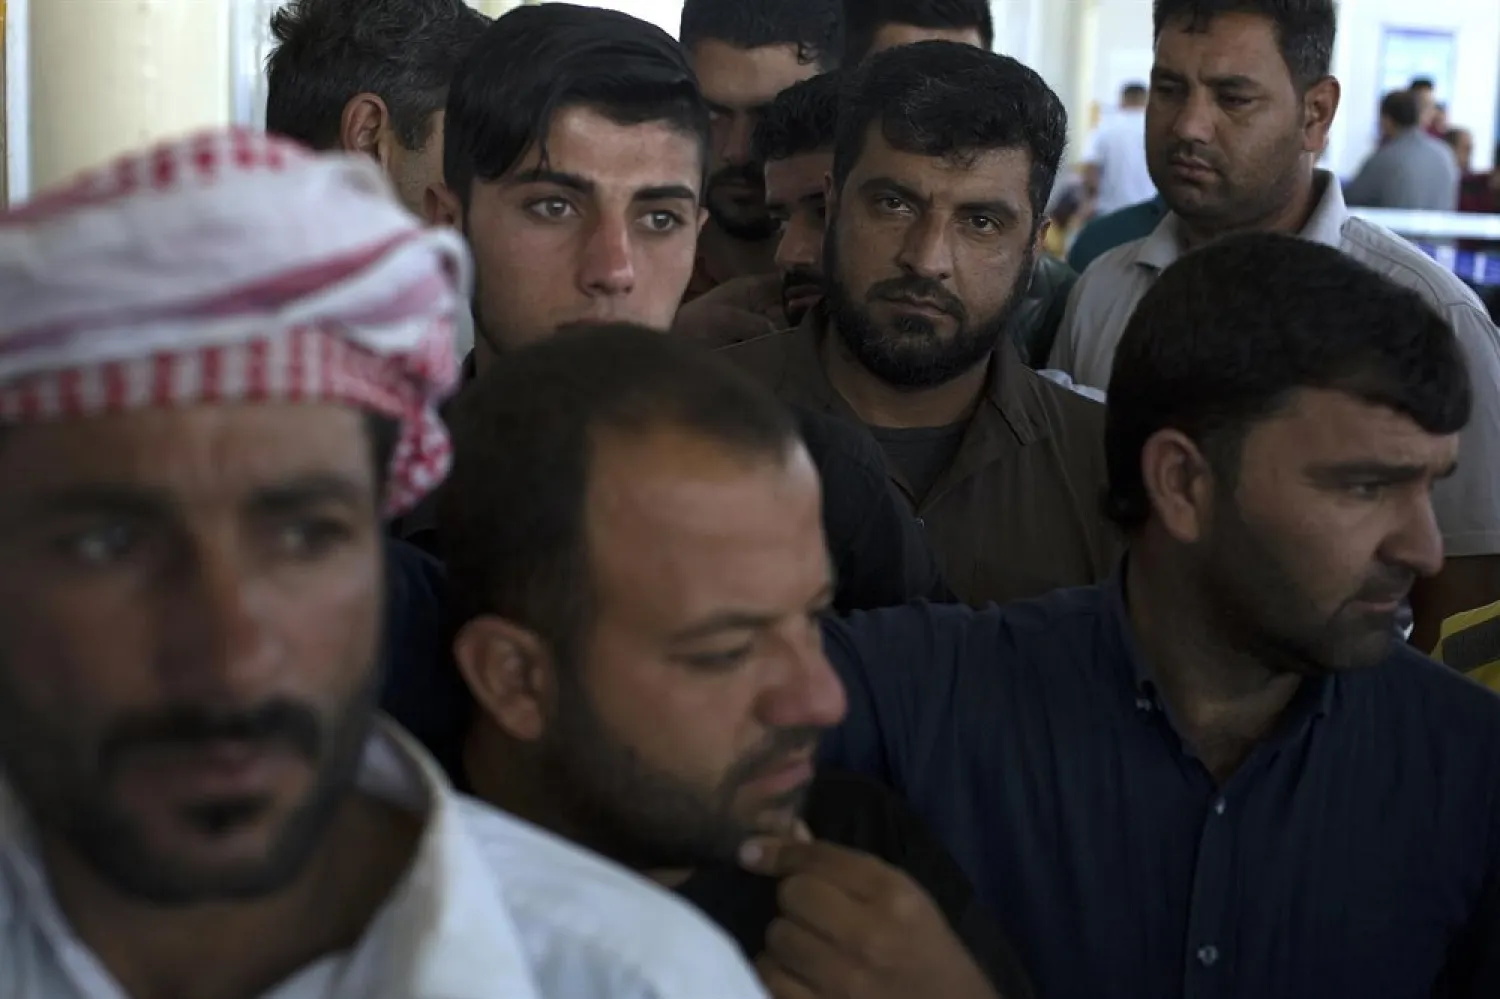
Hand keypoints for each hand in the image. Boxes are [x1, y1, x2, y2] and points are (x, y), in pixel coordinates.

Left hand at [739, 835, 998, 998]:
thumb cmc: (926, 952)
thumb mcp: (903, 899)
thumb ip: (846, 868)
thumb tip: (785, 833)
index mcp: (893, 897)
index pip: (818, 859)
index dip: (779, 852)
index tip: (752, 853)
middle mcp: (868, 937)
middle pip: (791, 896)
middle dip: (793, 901)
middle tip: (810, 916)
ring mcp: (844, 983)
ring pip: (776, 939)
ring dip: (784, 940)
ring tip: (807, 949)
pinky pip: (770, 980)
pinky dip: (777, 974)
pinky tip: (798, 975)